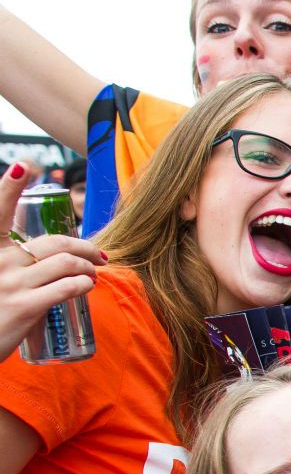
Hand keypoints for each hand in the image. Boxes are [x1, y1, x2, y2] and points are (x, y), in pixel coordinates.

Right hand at [0, 164, 104, 359]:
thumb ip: (13, 262)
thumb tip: (52, 255)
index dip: (8, 186)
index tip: (23, 166)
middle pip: (54, 241)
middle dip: (83, 245)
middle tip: (99, 255)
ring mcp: (10, 284)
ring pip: (65, 262)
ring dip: (87, 266)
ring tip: (93, 274)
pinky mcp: (24, 307)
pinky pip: (66, 287)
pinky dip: (84, 283)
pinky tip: (87, 286)